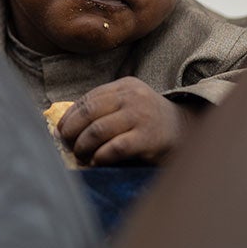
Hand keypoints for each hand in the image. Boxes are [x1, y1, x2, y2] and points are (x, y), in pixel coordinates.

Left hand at [56, 77, 206, 165]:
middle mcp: (132, 97)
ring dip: (83, 146)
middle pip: (89, 113)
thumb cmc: (150, 120)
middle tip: (67, 143)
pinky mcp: (146, 138)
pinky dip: (100, 157)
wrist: (186, 130)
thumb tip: (66, 124)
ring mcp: (140, 116)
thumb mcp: (129, 104)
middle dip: (72, 131)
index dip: (70, 116)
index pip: (89, 99)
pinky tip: (97, 161)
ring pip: (97, 131)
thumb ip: (104, 108)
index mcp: (125, 86)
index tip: (61, 130)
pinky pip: (114, 148)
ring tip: (81, 155)